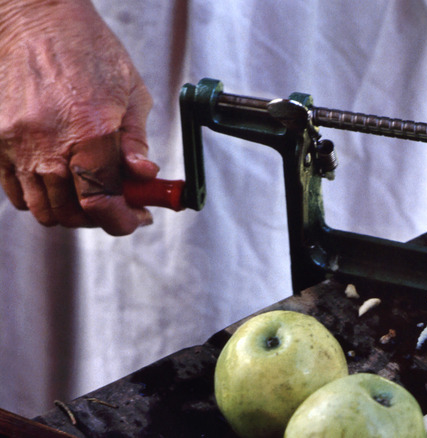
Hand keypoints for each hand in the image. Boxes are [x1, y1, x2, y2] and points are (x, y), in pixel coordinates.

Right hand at [0, 0, 157, 235]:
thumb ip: (136, 141)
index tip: (137, 218)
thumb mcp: (131, 92)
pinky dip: (39, 197)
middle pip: (70, 213)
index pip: (100, 202)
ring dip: (70, 211)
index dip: (122, 221)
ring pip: (41, 208)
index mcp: (89, 130)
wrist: (35, 18)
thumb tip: (144, 175)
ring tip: (90, 193)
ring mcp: (15, 143)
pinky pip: (14, 191)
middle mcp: (48, 142)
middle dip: (100, 218)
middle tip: (120, 205)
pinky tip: (61, 180)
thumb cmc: (88, 48)